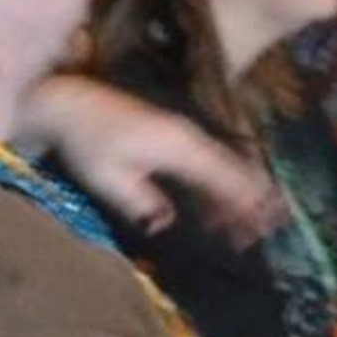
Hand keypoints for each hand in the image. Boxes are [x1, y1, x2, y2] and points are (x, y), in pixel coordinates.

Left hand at [23, 74, 277, 245]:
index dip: (244, 202)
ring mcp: (184, 135)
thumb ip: (140, 202)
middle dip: (250, 202)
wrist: (70, 104)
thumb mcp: (108, 178)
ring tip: (249, 228)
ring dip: (235, 197)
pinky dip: (217, 188)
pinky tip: (217, 212)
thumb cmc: (88, 142)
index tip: (261, 225)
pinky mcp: (174, 137)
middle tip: (266, 232)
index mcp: (178, 147)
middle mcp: (189, 138)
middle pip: (232, 172)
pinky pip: (207, 165)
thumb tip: (165, 224)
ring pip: (222, 169)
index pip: (223, 177)